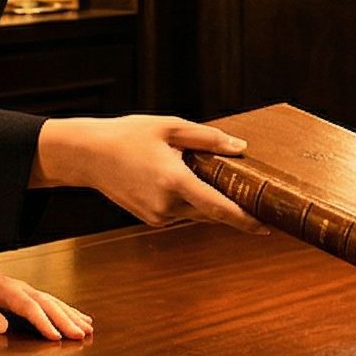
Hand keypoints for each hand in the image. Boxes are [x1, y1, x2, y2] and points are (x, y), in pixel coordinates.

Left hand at [0, 264, 93, 340]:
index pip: (28, 306)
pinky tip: (78, 318)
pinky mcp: (28, 295)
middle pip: (47, 303)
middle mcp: (20, 288)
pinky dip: (67, 310)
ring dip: (70, 316)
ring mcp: (26, 290)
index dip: (42, 321)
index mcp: (5, 290)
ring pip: (53, 302)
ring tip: (87, 329)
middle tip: (80, 335)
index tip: (55, 336)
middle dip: (65, 320)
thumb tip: (2, 327)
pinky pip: (51, 302)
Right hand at [34, 115, 272, 235]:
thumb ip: (207, 138)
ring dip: (207, 201)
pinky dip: (188, 201)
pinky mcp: (150, 219)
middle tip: (255, 202)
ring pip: (196, 213)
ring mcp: (157, 216)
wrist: (88, 155)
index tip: (266, 227)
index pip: (219, 208)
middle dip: (232, 209)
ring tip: (206, 178)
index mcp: (175, 181)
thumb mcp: (169, 128)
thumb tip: (239, 146)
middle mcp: (167, 205)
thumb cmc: (127, 136)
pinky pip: (180, 212)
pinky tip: (180, 181)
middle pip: (212, 213)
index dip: (245, 220)